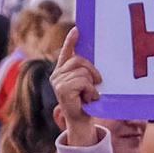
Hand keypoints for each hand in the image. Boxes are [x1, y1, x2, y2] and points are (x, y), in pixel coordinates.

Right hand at [51, 28, 103, 144]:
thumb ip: (85, 72)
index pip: (66, 52)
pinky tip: (89, 98)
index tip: (77, 30)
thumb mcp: (86, 84)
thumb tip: (94, 60)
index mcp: (62, 72)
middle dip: (92, 70)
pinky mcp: (62, 89)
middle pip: (79, 60)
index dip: (71, 41)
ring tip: (90, 94)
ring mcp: (58, 82)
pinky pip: (83, 81)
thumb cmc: (85, 103)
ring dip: (91, 83)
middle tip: (97, 83)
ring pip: (82, 71)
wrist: (81, 122)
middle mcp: (57, 75)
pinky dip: (90, 90)